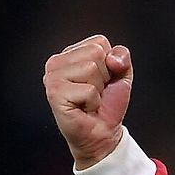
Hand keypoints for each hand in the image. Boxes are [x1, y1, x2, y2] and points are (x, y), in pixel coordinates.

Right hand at [43, 34, 133, 169]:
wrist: (102, 132)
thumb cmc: (107, 103)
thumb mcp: (122, 74)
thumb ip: (122, 57)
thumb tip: (112, 59)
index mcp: (70, 54)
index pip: (100, 42)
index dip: (110, 63)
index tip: (103, 80)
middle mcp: (56, 62)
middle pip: (96, 53)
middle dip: (105, 76)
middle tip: (95, 92)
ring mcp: (52, 77)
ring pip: (92, 69)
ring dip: (98, 89)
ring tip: (89, 99)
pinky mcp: (54, 93)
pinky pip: (88, 90)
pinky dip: (93, 101)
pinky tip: (84, 108)